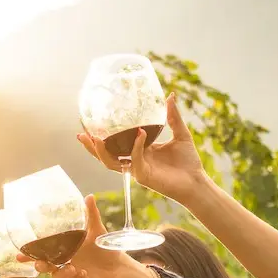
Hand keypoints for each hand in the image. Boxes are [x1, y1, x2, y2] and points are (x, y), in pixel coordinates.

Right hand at [22, 195, 138, 277]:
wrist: (118, 267)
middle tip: (42, 264)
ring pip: (55, 277)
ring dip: (61, 273)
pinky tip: (83, 273)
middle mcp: (62, 263)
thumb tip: (89, 196)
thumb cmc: (104, 248)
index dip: (29, 254)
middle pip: (43, 266)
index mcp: (63, 250)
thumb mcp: (97, 230)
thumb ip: (91, 215)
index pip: (42, 252)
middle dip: (39, 265)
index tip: (19, 254)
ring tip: (72, 268)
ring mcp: (68, 275)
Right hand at [77, 94, 209, 205]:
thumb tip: (170, 95)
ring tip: (95, 138)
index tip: (92, 124)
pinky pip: (135, 160)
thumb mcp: (180, 134)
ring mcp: (137, 170)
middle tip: (81, 134)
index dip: (103, 136)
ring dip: (101, 152)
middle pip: (106, 155)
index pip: (117, 144)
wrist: (196, 181)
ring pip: (112, 163)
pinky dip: (136, 146)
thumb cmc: (188, 162)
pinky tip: (139, 133)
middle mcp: (135, 161)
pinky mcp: (144, 176)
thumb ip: (173, 116)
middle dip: (92, 147)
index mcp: (140, 151)